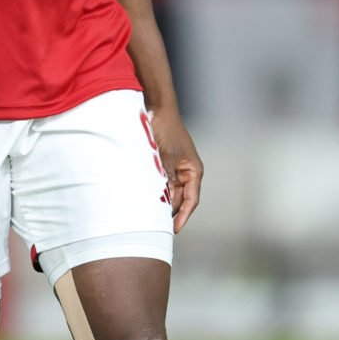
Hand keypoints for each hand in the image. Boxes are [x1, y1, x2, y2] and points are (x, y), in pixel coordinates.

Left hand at [149, 107, 201, 232]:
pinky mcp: (164, 165)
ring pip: (169, 192)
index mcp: (194, 171)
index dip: (183, 216)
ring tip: (148, 214)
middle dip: (169, 210)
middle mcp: (186, 172)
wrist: (157, 109)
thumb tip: (162, 202)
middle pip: (179, 199)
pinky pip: (161, 183)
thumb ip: (166, 180)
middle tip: (156, 225)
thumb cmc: (166, 130)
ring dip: (160, 200)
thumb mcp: (165, 158)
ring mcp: (175, 169)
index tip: (174, 229)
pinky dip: (155, 190)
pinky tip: (144, 198)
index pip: (191, 200)